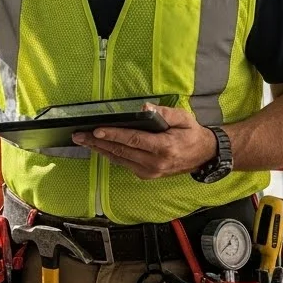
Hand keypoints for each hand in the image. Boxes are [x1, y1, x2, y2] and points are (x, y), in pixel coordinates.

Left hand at [72, 104, 217, 179]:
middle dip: (97, 142)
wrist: (203, 155)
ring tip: (82, 140)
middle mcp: (155, 163)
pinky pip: (124, 163)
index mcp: (164, 148)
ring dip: (99, 149)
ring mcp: (150, 172)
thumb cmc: (191, 133)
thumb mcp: (183, 118)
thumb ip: (165, 113)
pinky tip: (98, 147)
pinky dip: (110, 154)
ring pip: (119, 159)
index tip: (96, 130)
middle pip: (120, 151)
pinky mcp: (147, 175)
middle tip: (78, 135)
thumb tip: (145, 108)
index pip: (133, 140)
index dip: (113, 135)